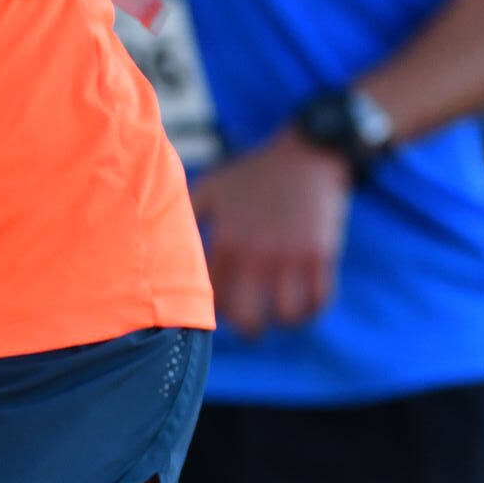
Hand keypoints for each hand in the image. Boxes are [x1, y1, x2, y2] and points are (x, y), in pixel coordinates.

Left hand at [191, 132, 350, 334]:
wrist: (307, 153)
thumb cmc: (254, 174)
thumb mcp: (212, 187)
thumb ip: (187, 216)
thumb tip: (162, 244)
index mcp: (226, 239)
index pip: (213, 298)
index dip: (216, 310)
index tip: (222, 306)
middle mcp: (256, 252)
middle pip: (248, 318)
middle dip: (248, 329)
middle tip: (251, 324)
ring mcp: (291, 255)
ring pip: (286, 316)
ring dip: (283, 321)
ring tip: (280, 315)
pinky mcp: (321, 254)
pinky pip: (318, 300)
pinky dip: (311, 311)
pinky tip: (303, 304)